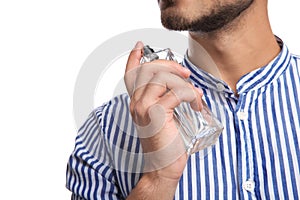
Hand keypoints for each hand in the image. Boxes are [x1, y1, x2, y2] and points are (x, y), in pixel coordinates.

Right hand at [125, 41, 202, 179]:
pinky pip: (176, 93)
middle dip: (170, 66)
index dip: (133, 58)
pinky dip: (191, 94)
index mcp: (136, 102)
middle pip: (148, 70)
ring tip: (194, 94)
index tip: (139, 45)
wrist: (163, 166)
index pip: (130, 75)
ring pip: (163, 78)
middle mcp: (136, 103)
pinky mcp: (157, 115)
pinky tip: (196, 103)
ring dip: (184, 83)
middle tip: (185, 73)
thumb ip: (163, 100)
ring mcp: (144, 108)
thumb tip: (181, 84)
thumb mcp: (161, 117)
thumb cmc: (165, 143)